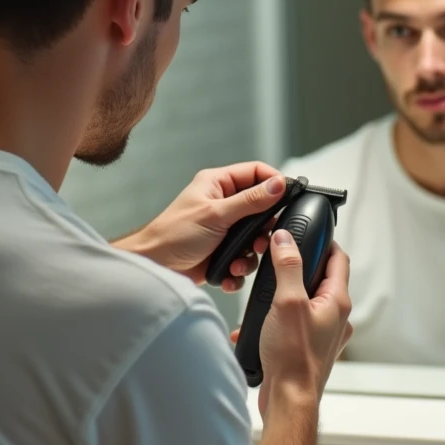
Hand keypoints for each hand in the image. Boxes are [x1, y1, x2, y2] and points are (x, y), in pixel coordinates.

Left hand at [113, 162, 286, 290]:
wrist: (156, 267)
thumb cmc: (174, 235)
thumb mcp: (216, 214)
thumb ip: (250, 200)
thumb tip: (278, 185)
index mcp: (219, 184)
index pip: (256, 173)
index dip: (275, 182)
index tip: (288, 197)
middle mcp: (223, 204)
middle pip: (261, 208)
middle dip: (264, 228)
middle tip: (261, 239)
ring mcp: (224, 228)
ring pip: (255, 237)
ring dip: (251, 253)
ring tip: (240, 260)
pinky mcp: (223, 251)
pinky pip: (244, 258)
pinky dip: (240, 269)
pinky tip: (230, 272)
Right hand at [229, 235, 352, 417]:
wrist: (289, 401)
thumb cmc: (293, 358)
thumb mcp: (287, 302)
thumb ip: (288, 267)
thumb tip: (286, 240)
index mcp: (337, 302)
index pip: (339, 259)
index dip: (326, 242)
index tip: (310, 232)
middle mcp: (335, 318)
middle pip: (322, 279)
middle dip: (298, 267)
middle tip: (279, 259)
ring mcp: (324, 334)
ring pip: (307, 302)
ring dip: (285, 295)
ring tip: (265, 296)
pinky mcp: (309, 348)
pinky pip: (296, 324)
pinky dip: (278, 320)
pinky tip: (258, 326)